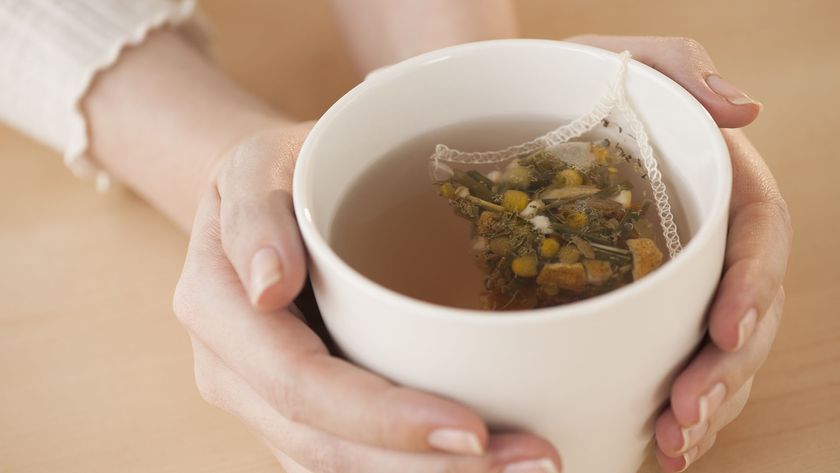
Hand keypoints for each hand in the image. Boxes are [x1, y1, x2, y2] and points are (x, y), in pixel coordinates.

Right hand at [173, 123, 562, 472]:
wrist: (259, 203)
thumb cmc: (275, 174)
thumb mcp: (258, 164)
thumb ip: (254, 215)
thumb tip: (268, 288)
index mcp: (218, 309)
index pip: (300, 383)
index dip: (384, 419)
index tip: (472, 429)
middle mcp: (232, 372)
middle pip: (325, 446)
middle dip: (428, 469)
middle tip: (533, 461)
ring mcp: (263, 401)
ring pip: (339, 469)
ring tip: (526, 465)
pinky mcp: (298, 413)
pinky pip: (349, 461)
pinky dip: (414, 470)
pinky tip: (480, 464)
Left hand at [568, 36, 791, 469]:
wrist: (511, 114)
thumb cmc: (564, 83)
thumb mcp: (613, 59)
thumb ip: (677, 69)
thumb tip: (744, 109)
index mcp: (711, 178)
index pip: (754, 234)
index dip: (752, 285)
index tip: (726, 331)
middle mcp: (702, 235)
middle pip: (745, 308)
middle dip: (726, 369)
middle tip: (686, 413)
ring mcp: (674, 277)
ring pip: (717, 349)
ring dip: (706, 402)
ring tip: (673, 443)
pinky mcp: (637, 306)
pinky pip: (670, 360)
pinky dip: (670, 405)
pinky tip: (657, 443)